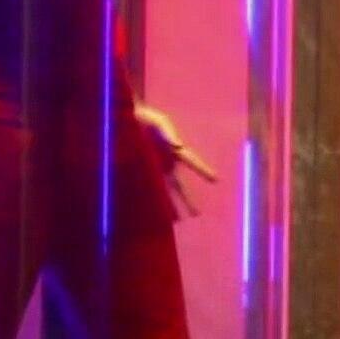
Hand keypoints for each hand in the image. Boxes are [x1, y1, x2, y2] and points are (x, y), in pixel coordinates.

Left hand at [133, 101, 219, 218]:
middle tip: (197, 214)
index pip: (192, 161)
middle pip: (179, 185)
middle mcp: (166, 163)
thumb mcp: (158, 121)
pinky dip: (152, 200)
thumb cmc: (145, 117)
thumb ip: (168, 132)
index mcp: (174, 151)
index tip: (217, 179)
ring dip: (171, 205)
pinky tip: (152, 213)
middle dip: (188, 200)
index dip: (203, 170)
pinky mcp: (141, 172)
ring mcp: (154, 169)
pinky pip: (149, 188)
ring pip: (165, 191)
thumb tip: (178, 146)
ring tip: (177, 221)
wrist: (123, 118)